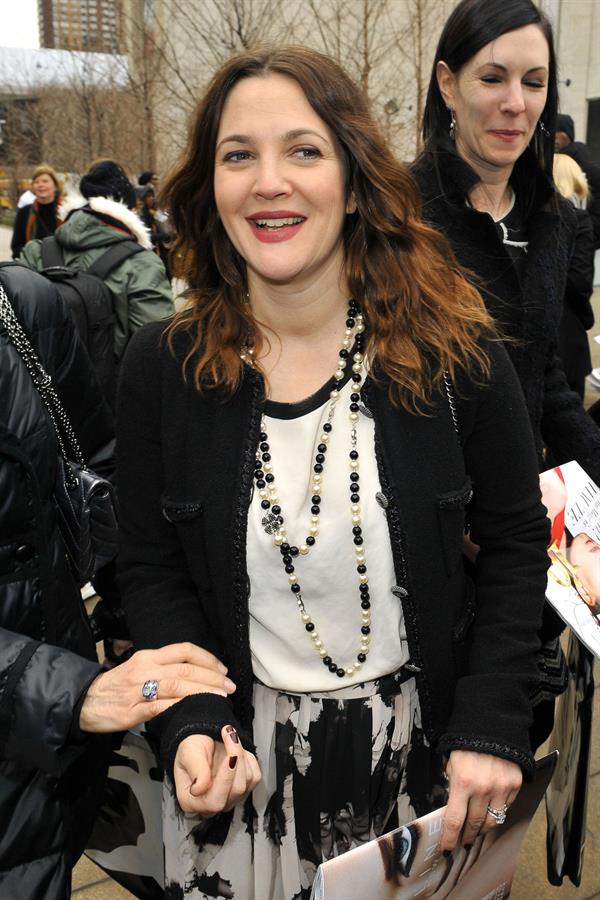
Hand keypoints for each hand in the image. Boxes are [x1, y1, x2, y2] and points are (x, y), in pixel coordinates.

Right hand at [80, 642, 234, 731]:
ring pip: (178, 686)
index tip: (222, 669)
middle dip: (212, 676)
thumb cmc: (114, 687)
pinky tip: (196, 710)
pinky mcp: (134, 710)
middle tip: (229, 685)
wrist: (84, 702)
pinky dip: (183, 707)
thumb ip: (162, 668)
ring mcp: (139, 689)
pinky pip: (163, 707)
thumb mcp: (138, 668)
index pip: (184, 650)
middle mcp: (145, 668)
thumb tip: (193, 673)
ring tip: (220, 696)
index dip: (207, 658)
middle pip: (186, 668)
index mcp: (148, 656)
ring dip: (203, 691)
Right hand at [174, 727, 260, 815]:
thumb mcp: (188, 753)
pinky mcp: (244, 789)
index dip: (225, 779)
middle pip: (236, 790)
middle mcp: (212, 804)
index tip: (230, 756)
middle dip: (237, 758)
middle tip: (229, 736)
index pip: (214, 802)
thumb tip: (198, 788)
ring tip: (229, 737)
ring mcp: (230, 798)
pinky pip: (255, 776)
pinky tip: (236, 750)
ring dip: (241, 753)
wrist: (201, 742)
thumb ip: (195, 770)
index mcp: (192, 801)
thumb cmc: (192, 749)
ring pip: (248, 781)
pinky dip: (249, 758)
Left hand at [441, 750, 521, 851]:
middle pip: (474, 825)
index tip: (447, 849)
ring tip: (477, 831)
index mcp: (462, 783)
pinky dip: (497, 811)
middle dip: (467, 836)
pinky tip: (491, 810)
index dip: (449, 838)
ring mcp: (501, 789)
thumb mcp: (453, 764)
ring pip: (492, 821)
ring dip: (482, 829)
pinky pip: (505, 807)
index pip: (454, 821)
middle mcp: (482, 789)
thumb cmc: (468, 744)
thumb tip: (454, 808)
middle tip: (463, 841)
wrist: (492, 726)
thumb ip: (454, 786)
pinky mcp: (514, 786)